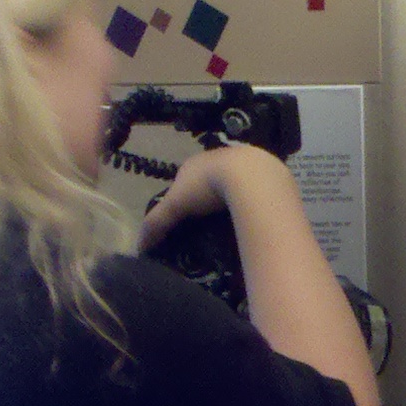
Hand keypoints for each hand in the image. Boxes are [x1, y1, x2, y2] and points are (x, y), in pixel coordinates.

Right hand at [139, 145, 296, 252]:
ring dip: (232, 198)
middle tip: (208, 223)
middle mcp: (218, 158)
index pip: (183, 181)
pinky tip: (254, 214)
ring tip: (231, 221)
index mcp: (194, 163)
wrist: (251, 177)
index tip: (183, 219)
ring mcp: (244, 163)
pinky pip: (255, 189)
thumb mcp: (175, 205)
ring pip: (234, 183)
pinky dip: (252, 200)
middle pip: (208, 181)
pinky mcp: (266, 173)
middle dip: (208, 198)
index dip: (181, 198)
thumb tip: (139, 247)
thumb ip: (156, 223)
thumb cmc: (206, 186)